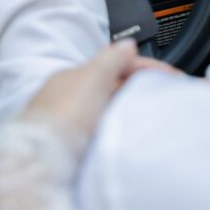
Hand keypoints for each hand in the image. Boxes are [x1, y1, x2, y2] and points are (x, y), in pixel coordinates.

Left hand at [20, 40, 176, 149]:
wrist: (39, 164)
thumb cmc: (62, 118)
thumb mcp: (94, 77)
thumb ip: (112, 57)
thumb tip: (127, 45)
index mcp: (72, 77)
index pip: (115, 64)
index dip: (145, 67)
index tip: (170, 77)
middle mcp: (67, 99)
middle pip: (112, 88)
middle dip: (138, 89)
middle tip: (164, 97)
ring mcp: (68, 126)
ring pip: (108, 112)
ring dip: (129, 112)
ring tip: (150, 118)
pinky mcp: (72, 150)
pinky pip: (103, 135)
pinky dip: (119, 132)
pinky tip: (127, 139)